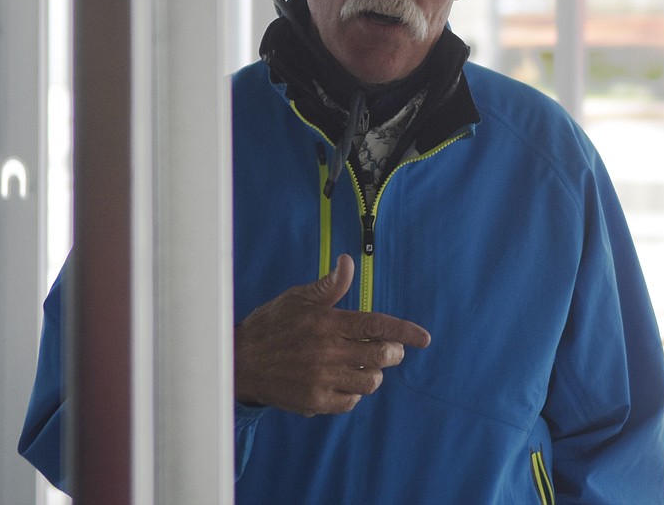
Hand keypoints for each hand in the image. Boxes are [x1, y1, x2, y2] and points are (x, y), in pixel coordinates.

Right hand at [234, 254, 430, 415]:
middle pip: (380, 356)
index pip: (377, 325)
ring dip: (373, 373)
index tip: (424, 338)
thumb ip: (329, 286)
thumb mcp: (297, 298)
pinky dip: (353, 392)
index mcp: (327, 322)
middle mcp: (328, 351)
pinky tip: (343, 381)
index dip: (404, 332)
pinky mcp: (315, 401)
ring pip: (370, 381)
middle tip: (387, 350)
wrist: (239, 361)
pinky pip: (351, 401)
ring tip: (362, 364)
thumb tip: (348, 262)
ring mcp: (322, 379)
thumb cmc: (271, 325)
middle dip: (392, 352)